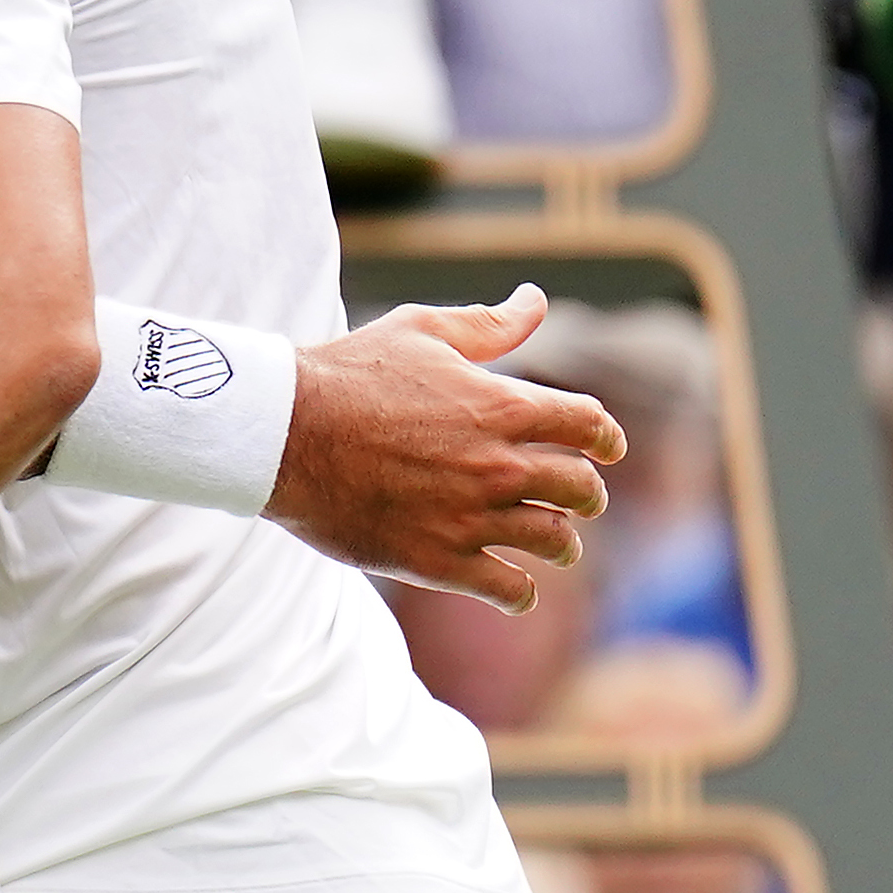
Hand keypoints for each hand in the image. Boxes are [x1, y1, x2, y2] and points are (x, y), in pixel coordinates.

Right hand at [272, 288, 620, 609]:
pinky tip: (515, 590)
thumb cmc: (350, 374)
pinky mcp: (438, 561)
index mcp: (502, 407)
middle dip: (588, 495)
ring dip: (561, 544)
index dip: (606, 439)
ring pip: (554, 542)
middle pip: (581, 489)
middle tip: (580, 501)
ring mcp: (470, 517)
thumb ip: (488, 324)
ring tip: (556, 545)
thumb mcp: (422, 330)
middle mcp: (497, 465)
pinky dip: (520, 592)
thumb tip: (536, 300)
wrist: (285, 434)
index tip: (607, 450)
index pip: (588, 425)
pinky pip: (508, 590)